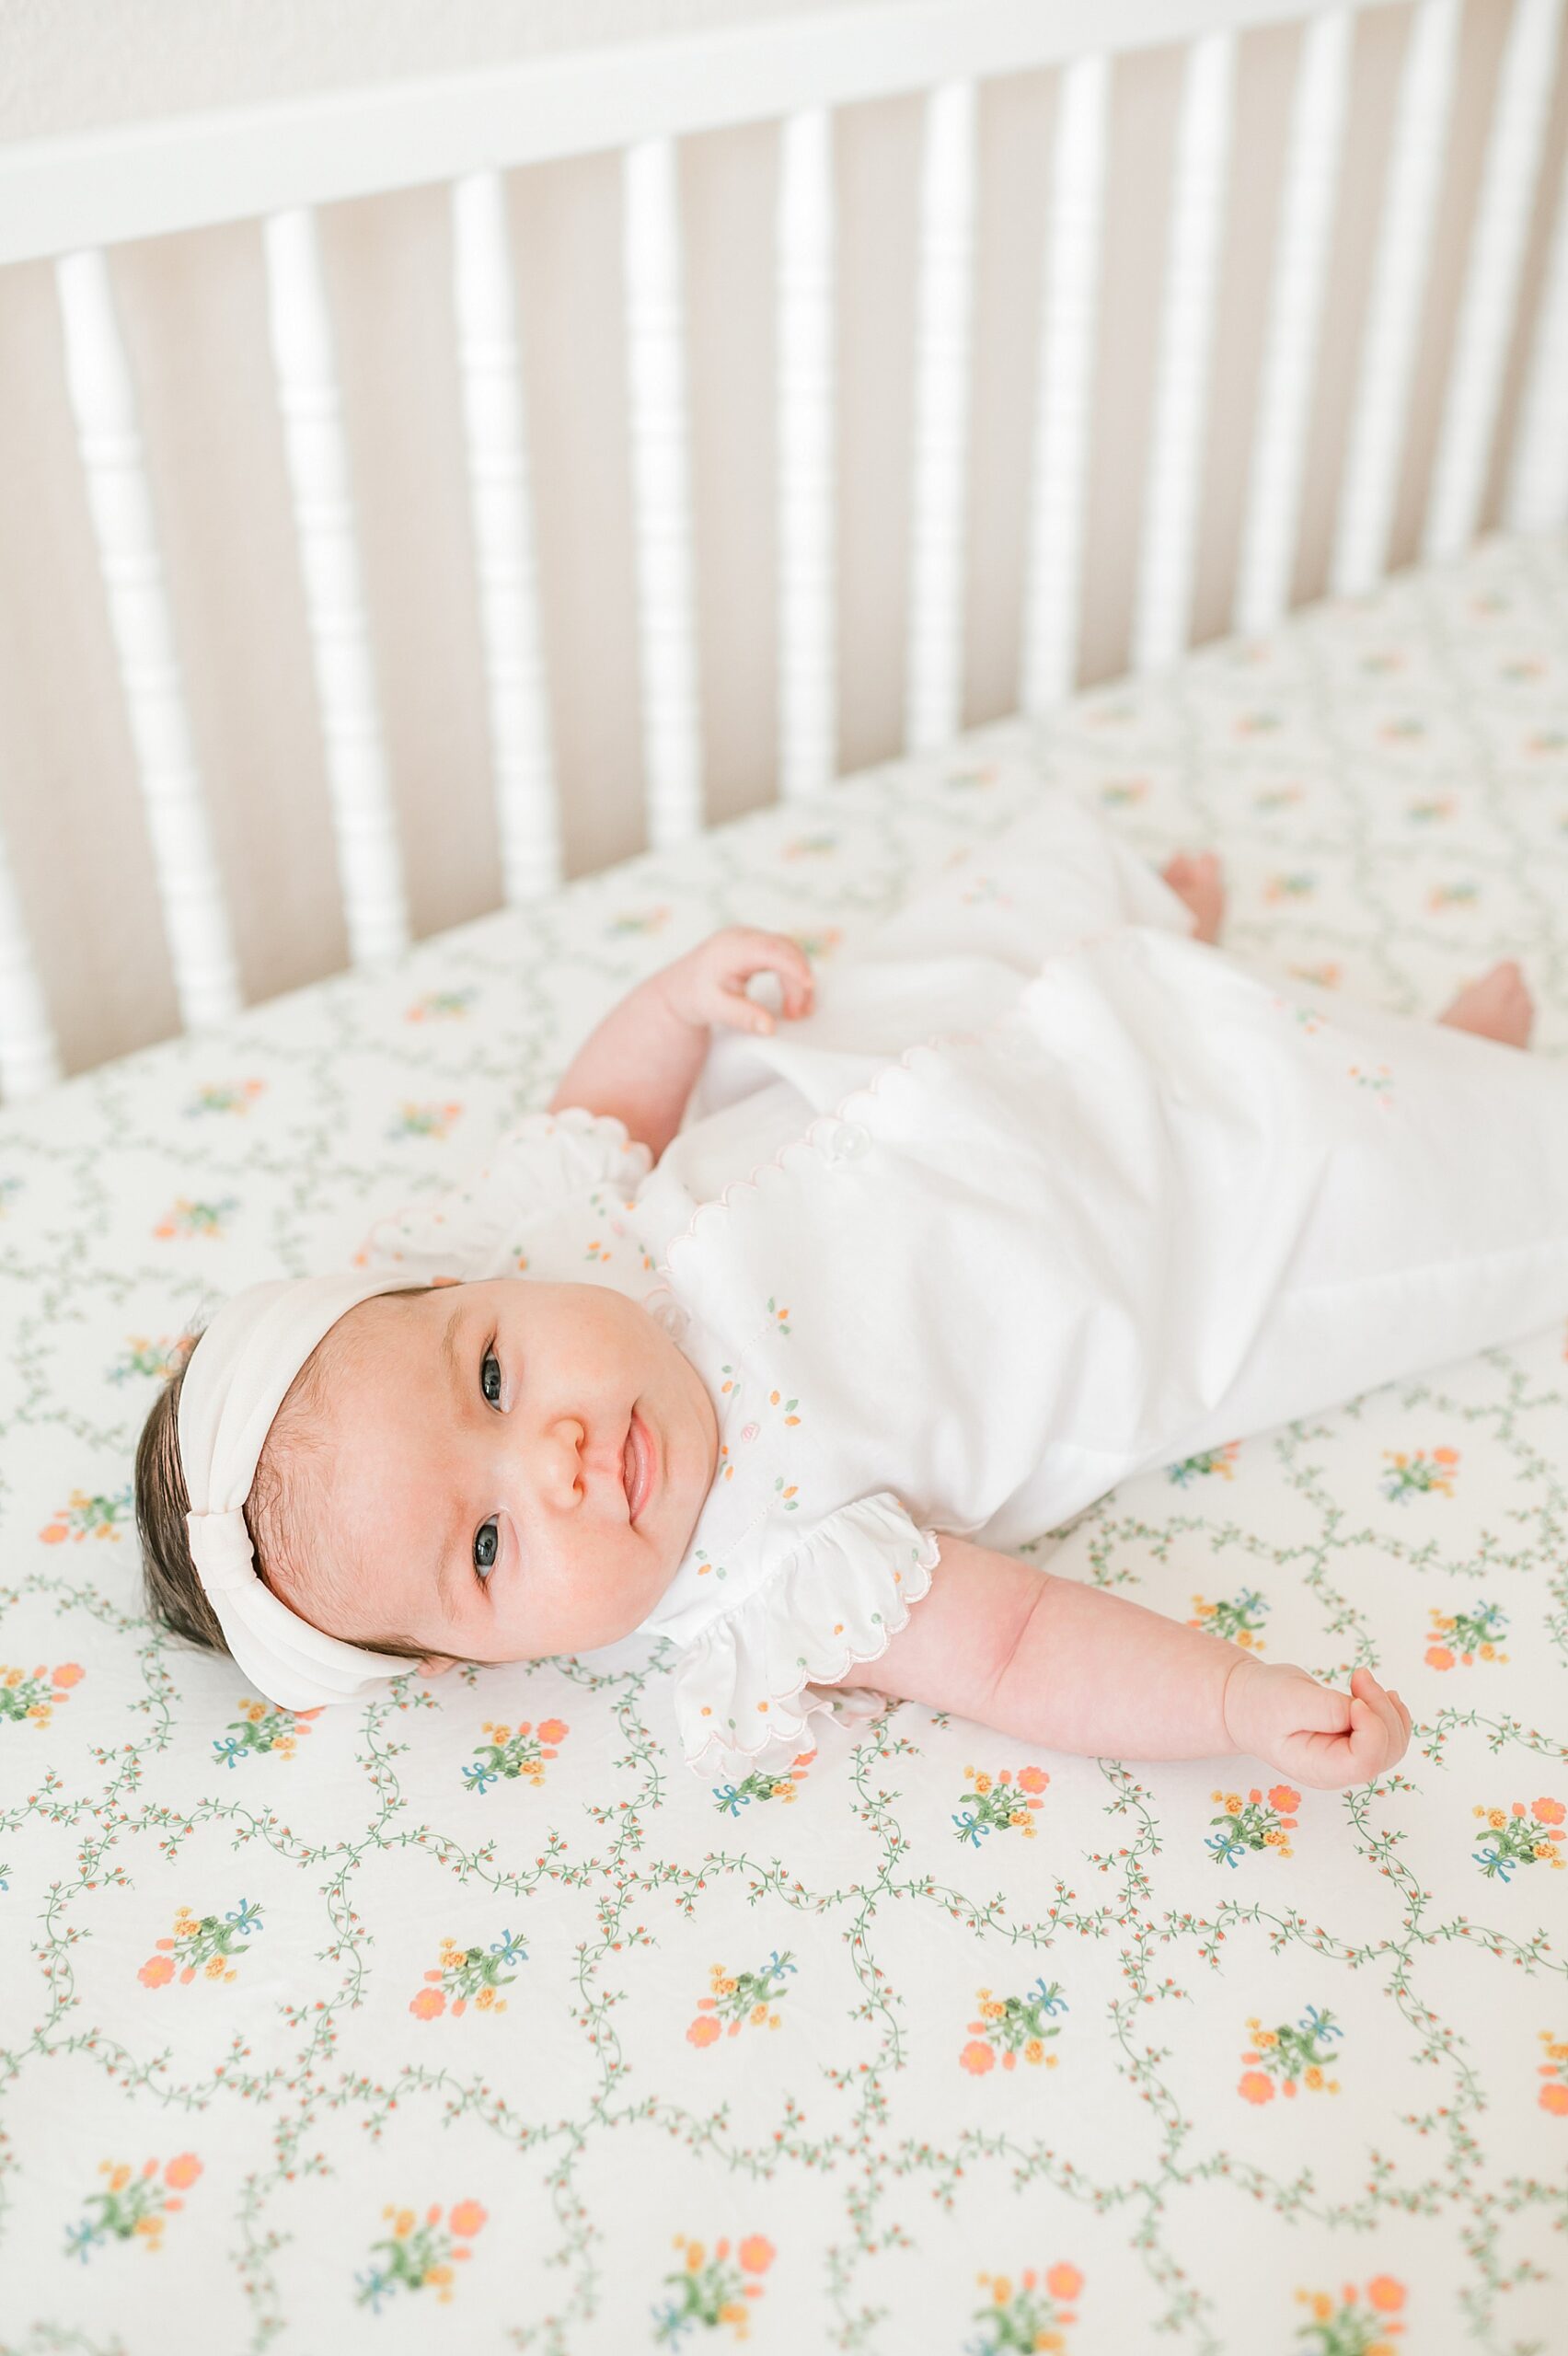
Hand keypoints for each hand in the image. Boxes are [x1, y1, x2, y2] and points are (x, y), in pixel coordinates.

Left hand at [653, 926, 814, 1037]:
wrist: (679, 988)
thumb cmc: (695, 996)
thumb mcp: (716, 1009)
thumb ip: (743, 1017)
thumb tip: (769, 1027)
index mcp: (731, 948)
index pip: (771, 950)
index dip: (794, 965)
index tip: (809, 985)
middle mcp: (743, 936)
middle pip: (785, 949)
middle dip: (799, 980)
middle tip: (799, 1013)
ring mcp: (751, 938)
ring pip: (788, 950)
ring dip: (798, 978)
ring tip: (797, 1011)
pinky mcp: (756, 945)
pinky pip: (783, 954)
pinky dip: (792, 974)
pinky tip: (792, 998)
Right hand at [1223, 1657, 1411, 1790]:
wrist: (1247, 1701)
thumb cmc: (1260, 1703)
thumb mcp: (1287, 1702)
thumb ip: (1325, 1710)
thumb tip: (1361, 1711)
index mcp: (1320, 1769)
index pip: (1365, 1761)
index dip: (1372, 1728)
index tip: (1354, 1698)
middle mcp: (1340, 1768)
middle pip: (1386, 1751)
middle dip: (1382, 1711)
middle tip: (1358, 1676)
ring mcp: (1349, 1756)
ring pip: (1393, 1742)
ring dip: (1388, 1707)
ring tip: (1361, 1678)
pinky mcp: (1354, 1740)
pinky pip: (1388, 1732)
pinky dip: (1389, 1709)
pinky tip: (1374, 1691)